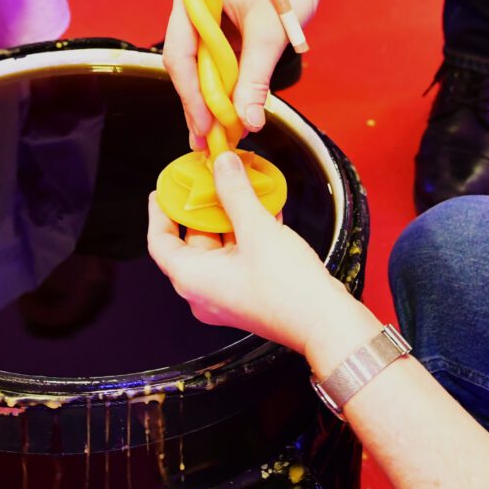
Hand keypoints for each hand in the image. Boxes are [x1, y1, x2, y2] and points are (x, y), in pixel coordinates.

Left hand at [147, 151, 347, 355]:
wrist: (329, 325)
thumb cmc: (289, 290)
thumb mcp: (257, 230)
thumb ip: (235, 193)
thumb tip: (222, 164)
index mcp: (193, 279)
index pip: (160, 243)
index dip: (160, 213)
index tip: (163, 189)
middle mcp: (205, 291)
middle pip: (193, 239)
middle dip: (204, 206)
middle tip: (210, 177)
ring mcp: (228, 293)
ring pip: (221, 245)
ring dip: (231, 215)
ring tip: (241, 185)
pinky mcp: (251, 291)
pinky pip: (240, 254)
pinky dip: (247, 231)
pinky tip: (264, 206)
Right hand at [162, 0, 322, 146]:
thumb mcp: (271, 33)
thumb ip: (256, 78)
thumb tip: (247, 122)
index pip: (179, 53)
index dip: (190, 93)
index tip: (206, 124)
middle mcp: (189, 7)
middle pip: (184, 65)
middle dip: (197, 104)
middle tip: (206, 141)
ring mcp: (200, 20)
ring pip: (196, 69)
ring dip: (208, 101)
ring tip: (217, 137)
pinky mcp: (215, 31)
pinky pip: (211, 65)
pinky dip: (221, 89)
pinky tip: (227, 115)